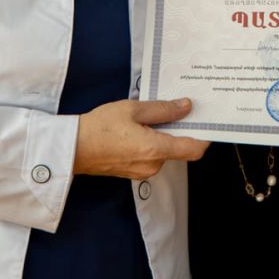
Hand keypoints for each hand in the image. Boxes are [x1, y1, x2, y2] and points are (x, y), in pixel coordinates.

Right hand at [74, 98, 209, 179]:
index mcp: (155, 149)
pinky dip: (151, 143)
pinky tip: (138, 129)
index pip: (194, 149)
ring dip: (162, 136)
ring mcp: (142, 171)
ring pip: (164, 152)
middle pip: (179, 149)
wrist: (71, 148)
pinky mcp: (133, 171)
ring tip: (148, 117)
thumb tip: (186, 107)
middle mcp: (152, 165)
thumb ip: (163, 109)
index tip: (207, 122)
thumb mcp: (132, 109)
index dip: (205, 136)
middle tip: (175, 108)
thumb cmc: (98, 128)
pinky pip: (151, 157)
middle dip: (179, 130)